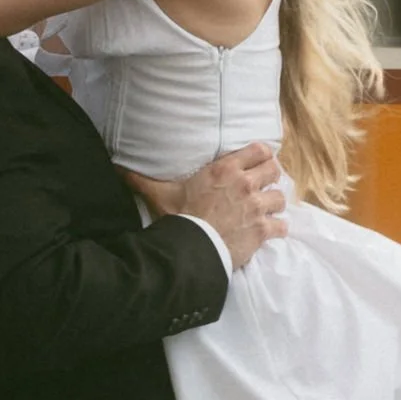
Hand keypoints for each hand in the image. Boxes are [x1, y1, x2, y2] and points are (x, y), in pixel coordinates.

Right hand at [130, 140, 287, 269]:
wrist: (190, 249)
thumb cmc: (178, 218)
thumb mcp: (160, 194)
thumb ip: (143, 179)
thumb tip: (118, 168)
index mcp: (225, 170)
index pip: (259, 150)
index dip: (262, 156)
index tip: (258, 163)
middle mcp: (245, 184)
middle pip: (274, 170)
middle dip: (271, 178)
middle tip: (263, 186)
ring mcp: (256, 207)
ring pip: (280, 198)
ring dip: (274, 204)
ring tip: (266, 210)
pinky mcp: (262, 230)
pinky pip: (282, 225)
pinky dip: (278, 229)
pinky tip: (271, 231)